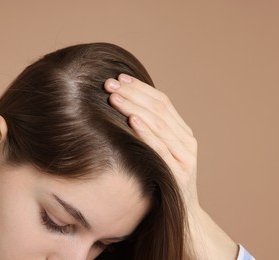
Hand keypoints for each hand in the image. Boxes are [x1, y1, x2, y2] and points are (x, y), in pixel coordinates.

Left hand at [104, 74, 199, 210]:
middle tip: (110, 83)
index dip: (140, 88)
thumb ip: (151, 132)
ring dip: (135, 108)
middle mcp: (187, 140)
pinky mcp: (179, 173)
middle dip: (133, 93)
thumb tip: (125, 108)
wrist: (182, 214)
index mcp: (183, 132)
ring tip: (114, 97)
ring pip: (159, 125)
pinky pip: (161, 149)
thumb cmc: (164, 179)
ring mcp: (185, 157)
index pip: (162, 101)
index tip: (119, 77)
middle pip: (160, 109)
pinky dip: (147, 133)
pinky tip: (132, 122)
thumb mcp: (160, 152)